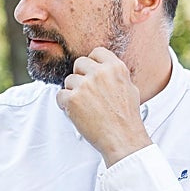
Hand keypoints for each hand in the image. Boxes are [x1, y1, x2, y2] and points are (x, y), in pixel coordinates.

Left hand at [56, 47, 150, 165]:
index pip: (96, 52)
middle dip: (80, 77)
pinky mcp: (72, 99)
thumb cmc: (126, 117)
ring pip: (68, 80)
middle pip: (79, 64)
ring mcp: (85, 85)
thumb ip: (114, 75)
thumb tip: (104, 68)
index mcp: (115, 68)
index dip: (92, 63)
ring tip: (85, 106)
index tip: (91, 73)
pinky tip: (77, 112)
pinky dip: (65, 104)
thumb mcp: (129, 88)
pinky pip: (60, 95)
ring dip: (73, 92)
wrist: (122, 138)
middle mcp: (100, 73)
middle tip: (86, 93)